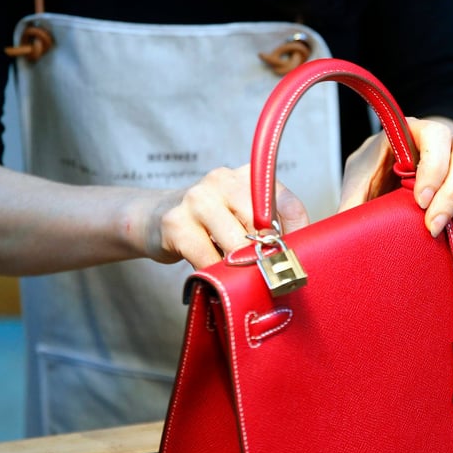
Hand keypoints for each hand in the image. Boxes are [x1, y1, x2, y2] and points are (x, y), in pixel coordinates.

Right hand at [143, 164, 308, 269]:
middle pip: (262, 227)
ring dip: (241, 267)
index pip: (287, 204)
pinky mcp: (176, 224)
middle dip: (266, 255)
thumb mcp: (241, 216)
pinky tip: (215, 274)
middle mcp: (223, 180)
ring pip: (237, 245)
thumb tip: (295, 259)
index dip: (297, 236)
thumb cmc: (210, 223)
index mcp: (247, 176)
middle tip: (267, 274)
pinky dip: (216, 274)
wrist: (155, 217)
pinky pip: (208, 259)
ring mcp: (197, 199)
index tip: (296, 260)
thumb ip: (268, 228)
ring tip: (240, 276)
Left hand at [338, 117, 452, 236]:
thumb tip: (343, 232)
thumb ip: (352, 205)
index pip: (432, 134)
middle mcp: (439, 137)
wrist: (391, 181)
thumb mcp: (357, 190)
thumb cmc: (373, 182)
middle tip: (435, 226)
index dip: (433, 168)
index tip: (421, 203)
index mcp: (407, 132)